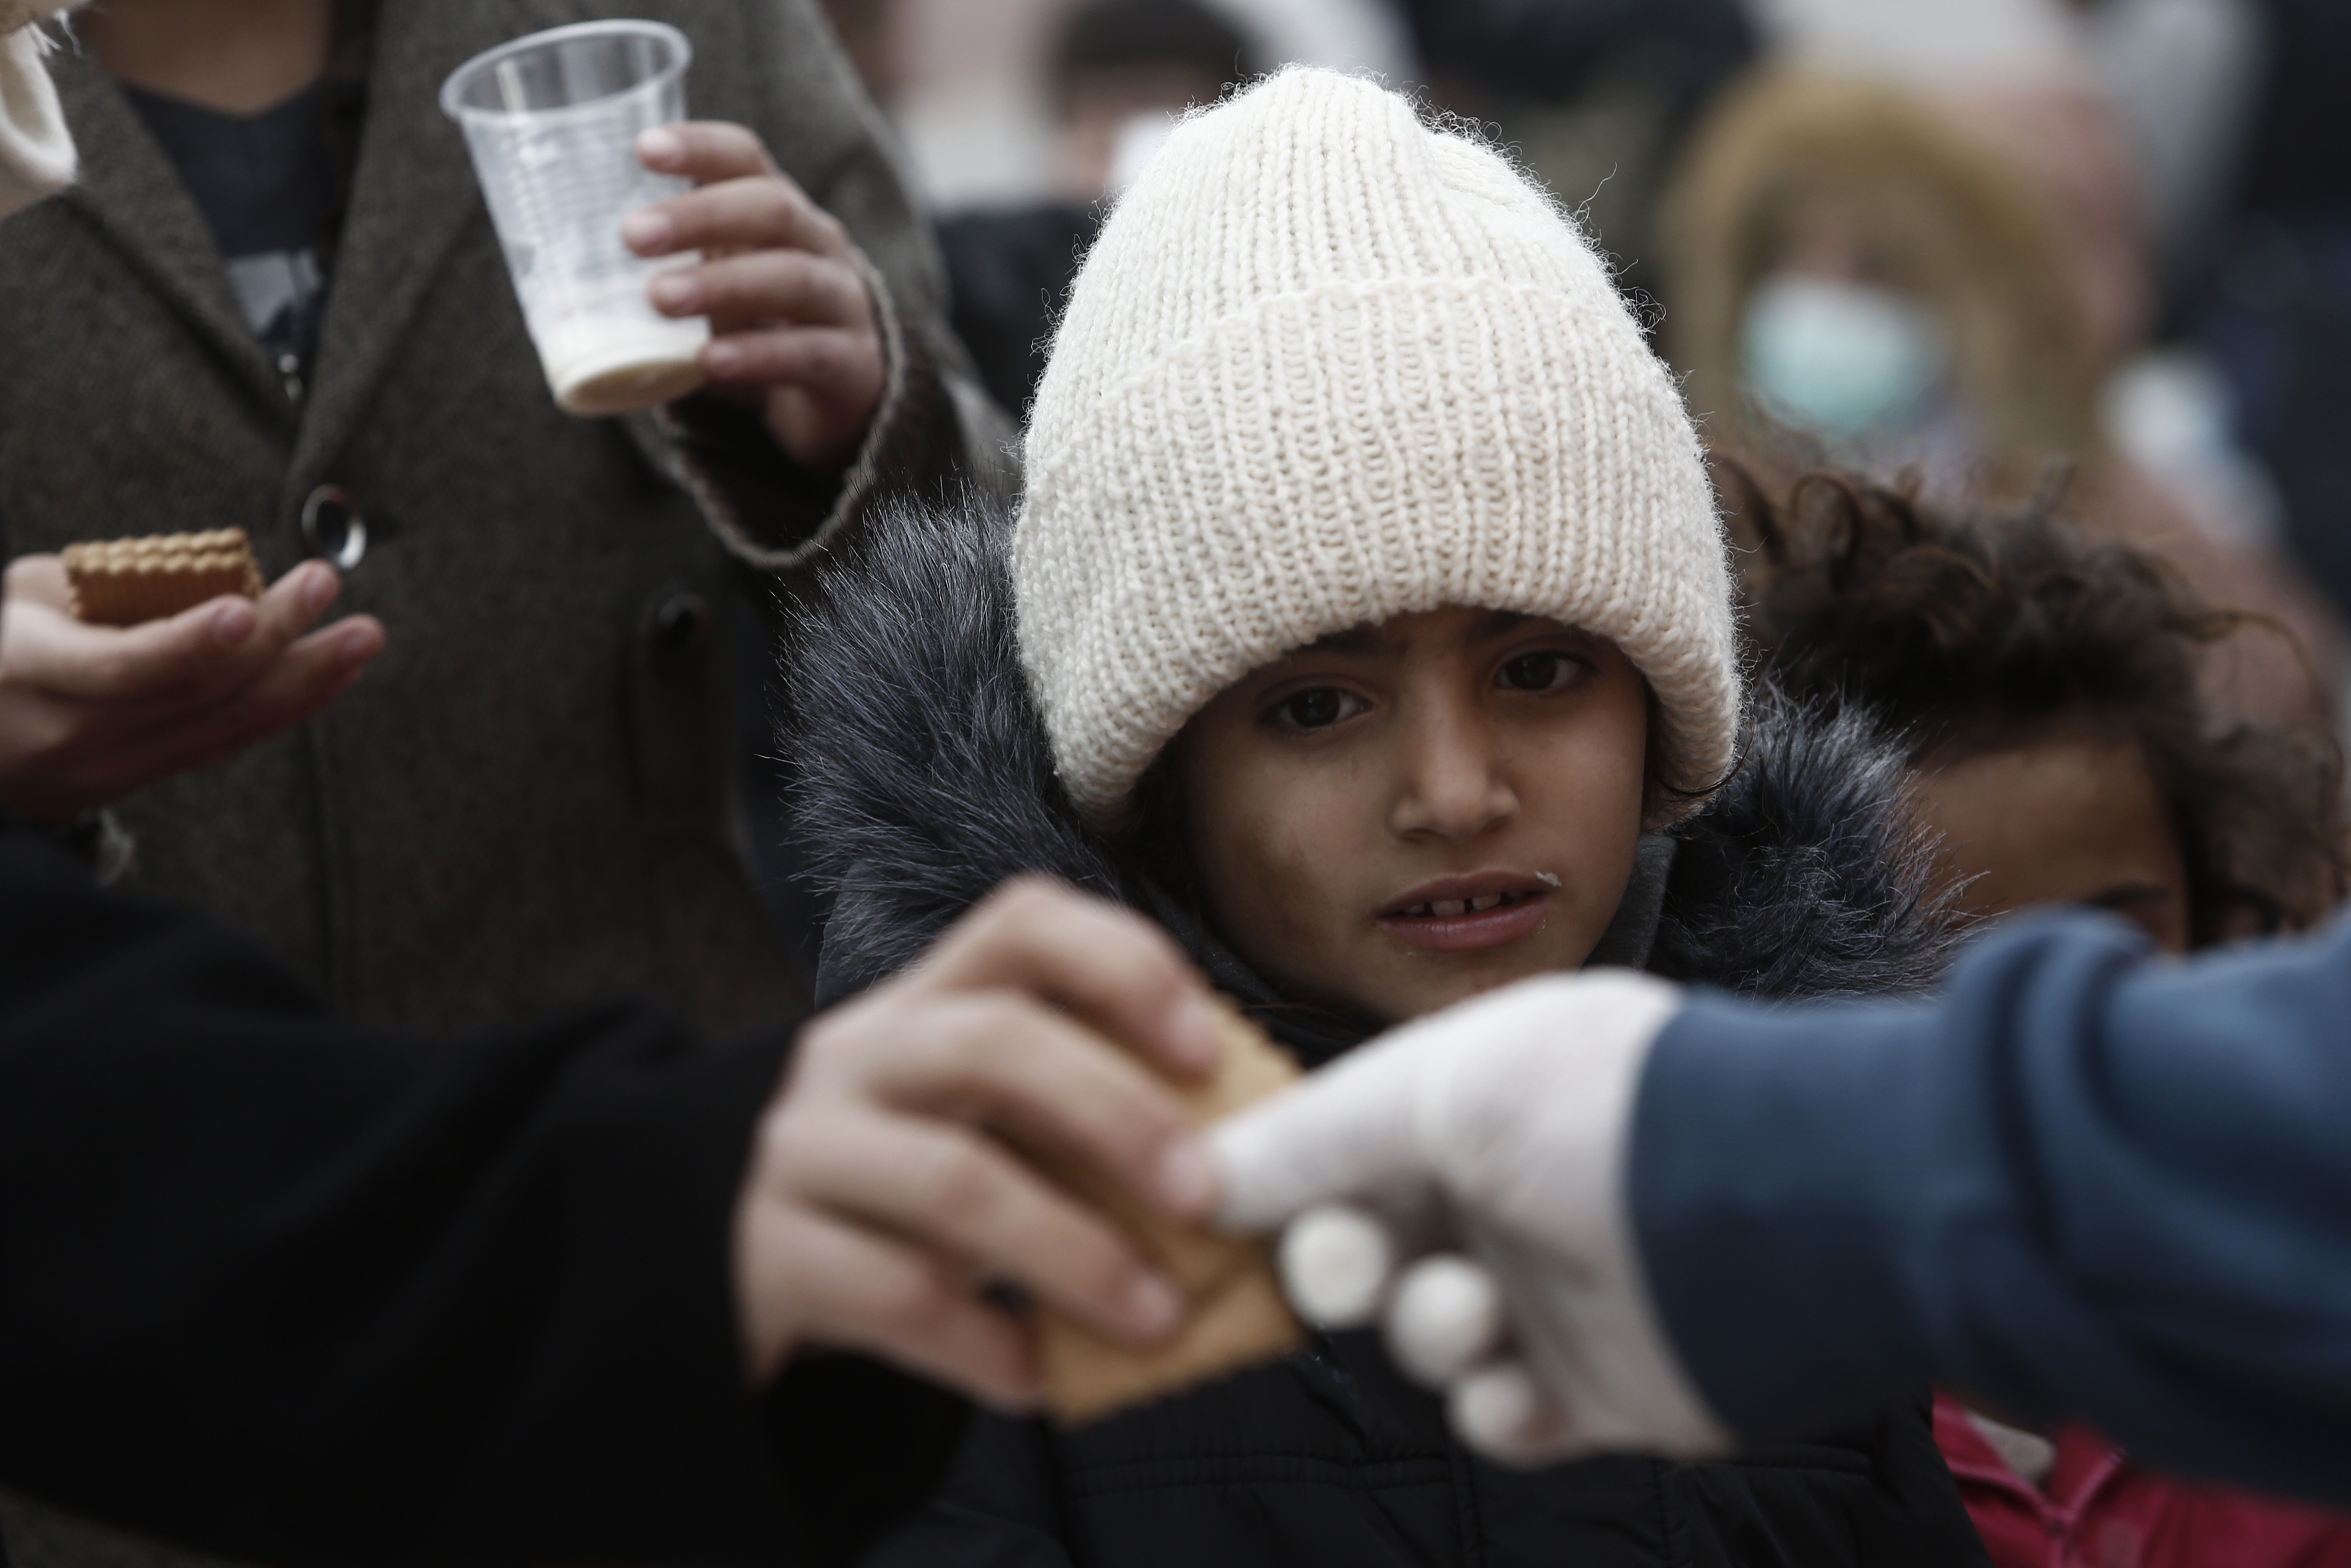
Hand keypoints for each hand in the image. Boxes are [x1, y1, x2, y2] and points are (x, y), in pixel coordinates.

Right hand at [0, 555, 385, 821]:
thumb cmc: (3, 639)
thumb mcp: (27, 598)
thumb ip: (111, 588)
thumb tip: (213, 578)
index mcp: (31, 670)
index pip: (126, 666)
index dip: (193, 641)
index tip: (249, 607)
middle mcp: (73, 733)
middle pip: (196, 695)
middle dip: (274, 639)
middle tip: (325, 584)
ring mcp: (109, 770)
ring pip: (226, 728)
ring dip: (306, 679)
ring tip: (362, 636)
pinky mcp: (142, 782)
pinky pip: (227, 743)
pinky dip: (287, 704)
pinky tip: (333, 672)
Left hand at [625, 122, 884, 472]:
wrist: (846, 398)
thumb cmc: (766, 327)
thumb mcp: (719, 289)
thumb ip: (665, 279)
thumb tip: (556, 299)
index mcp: (781, 213)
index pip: (746, 160)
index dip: (699, 148)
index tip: (643, 149)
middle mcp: (820, 246)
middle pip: (770, 210)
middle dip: (700, 215)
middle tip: (633, 235)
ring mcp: (844, 304)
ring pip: (792, 278)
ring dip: (722, 284)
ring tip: (660, 298)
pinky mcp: (854, 366)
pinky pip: (809, 353)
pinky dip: (757, 355)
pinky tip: (710, 361)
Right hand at [732, 878, 1228, 1408]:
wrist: (683, 1248)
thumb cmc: (878, 1183)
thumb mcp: (955, 1122)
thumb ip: (1063, 1129)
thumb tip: (1233, 1174)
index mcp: (922, 1004)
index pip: (1021, 925)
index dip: (1122, 966)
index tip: (1205, 1045)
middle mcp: (858, 1057)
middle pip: (996, 1044)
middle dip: (1118, 1115)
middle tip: (1207, 1195)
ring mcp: (802, 1152)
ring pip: (953, 1181)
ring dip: (1074, 1252)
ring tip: (1157, 1315)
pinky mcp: (766, 1256)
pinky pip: (894, 1297)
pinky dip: (986, 1343)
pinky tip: (1042, 1374)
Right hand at [1209, 969, 1729, 1463]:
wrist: (1772, 1225)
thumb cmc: (1603, 1121)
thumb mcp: (1435, 1090)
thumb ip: (1311, 1135)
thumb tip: (1202, 1173)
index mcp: (1477, 1093)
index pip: (1344, 1140)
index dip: (1283, 1180)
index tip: (1218, 1213)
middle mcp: (1510, 1185)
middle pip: (1368, 1243)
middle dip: (1341, 1263)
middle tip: (1354, 1268)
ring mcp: (1554, 1287)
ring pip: (1426, 1331)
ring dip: (1431, 1328)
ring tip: (1477, 1315)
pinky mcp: (1595, 1385)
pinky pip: (1501, 1414)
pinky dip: (1494, 1405)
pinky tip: (1519, 1381)